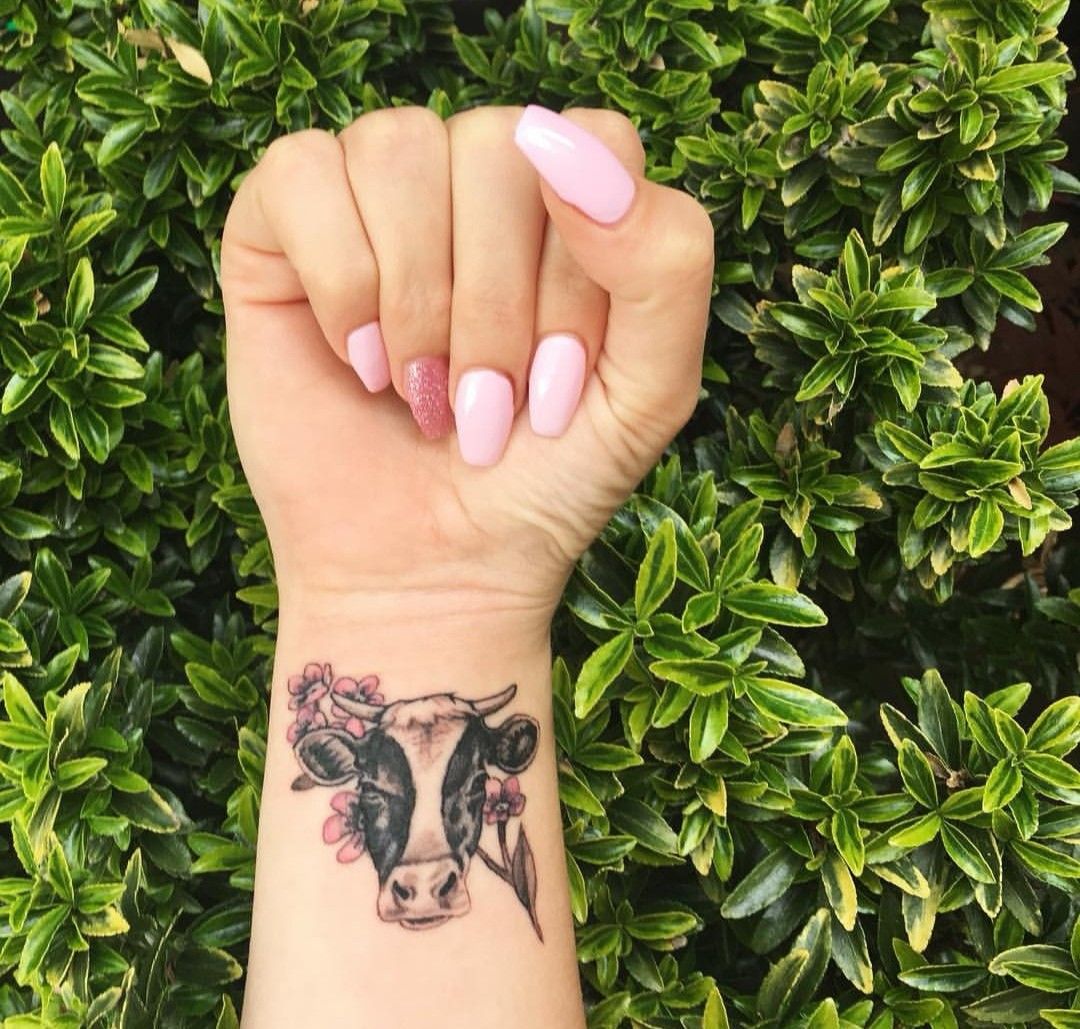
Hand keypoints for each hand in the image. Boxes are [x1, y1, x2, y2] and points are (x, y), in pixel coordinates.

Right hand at [221, 105, 713, 622]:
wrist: (431, 570)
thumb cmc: (542, 481)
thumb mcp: (649, 392)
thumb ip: (667, 263)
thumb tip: (566, 143)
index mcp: (568, 201)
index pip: (592, 141)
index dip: (575, 269)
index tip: (558, 378)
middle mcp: (472, 179)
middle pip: (495, 145)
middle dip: (495, 305)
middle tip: (484, 405)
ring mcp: (376, 198)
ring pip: (397, 147)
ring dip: (417, 299)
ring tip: (421, 388)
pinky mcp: (281, 230)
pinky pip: (302, 172)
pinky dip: (339, 280)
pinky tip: (359, 357)